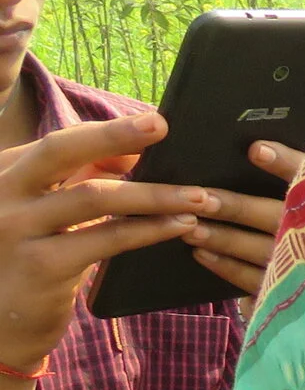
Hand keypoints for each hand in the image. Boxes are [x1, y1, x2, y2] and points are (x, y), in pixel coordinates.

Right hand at [0, 109, 201, 372]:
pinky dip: (149, 229)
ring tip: (200, 195)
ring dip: (154, 194)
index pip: (59, 142)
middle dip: (114, 134)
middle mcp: (1, 192)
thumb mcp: (41, 212)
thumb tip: (128, 150)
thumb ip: (76, 180)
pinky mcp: (42, 265)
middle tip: (162, 124)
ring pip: (94, 197)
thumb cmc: (26, 261)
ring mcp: (16, 228)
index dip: (108, 133)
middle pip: (61, 150)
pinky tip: (181, 225)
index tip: (156, 124)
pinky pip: (108, 239)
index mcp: (3, 172)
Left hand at [184, 138, 304, 300]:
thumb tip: (257, 147)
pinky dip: (227, 266)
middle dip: (236, 209)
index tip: (255, 150)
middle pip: (273, 216)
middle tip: (202, 200)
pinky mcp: (290, 287)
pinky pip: (255, 278)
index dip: (284, 163)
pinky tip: (201, 254)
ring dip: (223, 239)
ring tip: (191, 229)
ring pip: (257, 248)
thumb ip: (301, 169)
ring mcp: (303, 262)